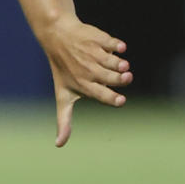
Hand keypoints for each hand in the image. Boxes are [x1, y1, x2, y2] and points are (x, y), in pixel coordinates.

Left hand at [37, 15, 130, 146]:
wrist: (57, 38)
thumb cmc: (63, 71)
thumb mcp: (62, 96)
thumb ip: (64, 120)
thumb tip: (59, 144)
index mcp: (82, 85)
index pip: (99, 94)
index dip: (111, 98)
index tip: (122, 100)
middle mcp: (88, 70)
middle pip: (109, 77)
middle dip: (120, 78)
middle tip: (127, 77)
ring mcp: (92, 54)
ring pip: (111, 60)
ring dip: (120, 63)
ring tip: (124, 66)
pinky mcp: (96, 38)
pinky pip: (110, 42)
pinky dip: (117, 45)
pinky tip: (120, 48)